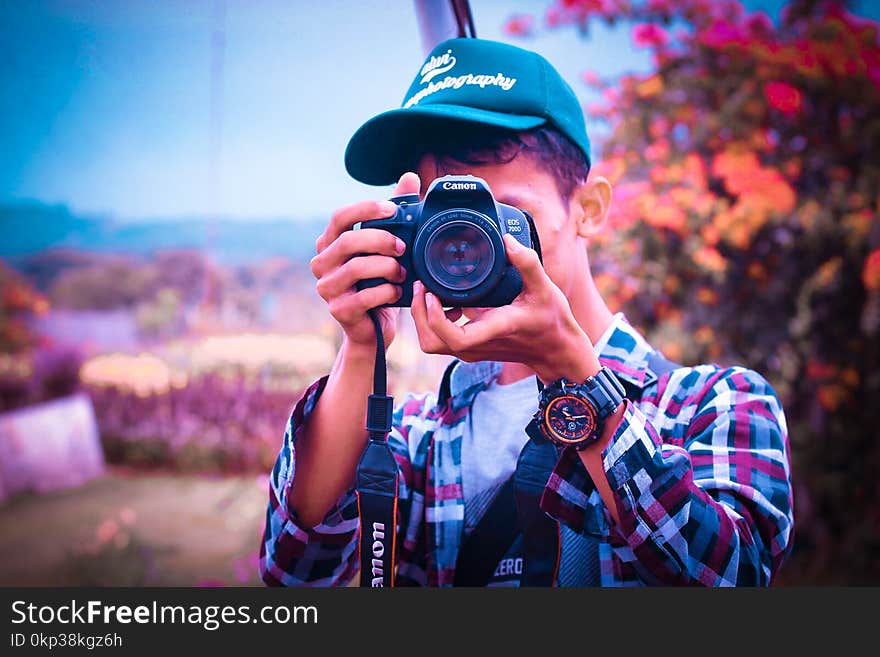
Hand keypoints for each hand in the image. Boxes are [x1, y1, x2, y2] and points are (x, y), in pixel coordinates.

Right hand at [310, 172, 420, 348]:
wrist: (373, 329)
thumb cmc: (379, 283)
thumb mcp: (387, 249)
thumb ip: (395, 214)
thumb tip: (409, 177)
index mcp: (330, 243)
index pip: (339, 217)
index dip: (365, 208)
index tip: (393, 209)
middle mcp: (322, 263)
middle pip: (348, 241)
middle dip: (381, 240)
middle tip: (403, 246)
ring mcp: (326, 288)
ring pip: (356, 268)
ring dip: (386, 268)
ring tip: (402, 273)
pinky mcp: (338, 310)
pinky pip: (364, 296)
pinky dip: (386, 292)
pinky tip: (396, 292)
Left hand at [411, 233, 600, 382]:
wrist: (556, 351)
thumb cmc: (552, 321)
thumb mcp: (546, 288)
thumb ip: (527, 263)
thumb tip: (508, 240)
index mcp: (494, 329)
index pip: (453, 337)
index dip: (434, 317)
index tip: (431, 292)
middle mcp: (477, 345)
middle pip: (431, 342)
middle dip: (419, 314)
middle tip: (421, 285)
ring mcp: (472, 350)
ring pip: (432, 343)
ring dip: (423, 318)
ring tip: (428, 291)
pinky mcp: (471, 348)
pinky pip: (441, 339)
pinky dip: (434, 321)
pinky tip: (446, 302)